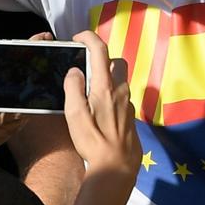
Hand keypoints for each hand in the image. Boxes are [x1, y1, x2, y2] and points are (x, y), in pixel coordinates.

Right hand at [64, 31, 139, 186]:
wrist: (116, 167)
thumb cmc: (93, 141)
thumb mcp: (74, 114)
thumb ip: (73, 88)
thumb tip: (75, 71)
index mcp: (105, 86)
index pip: (100, 49)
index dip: (88, 37)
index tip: (77, 38)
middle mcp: (120, 91)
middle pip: (117, 61)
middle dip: (102, 58)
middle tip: (86, 67)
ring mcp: (128, 104)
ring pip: (120, 80)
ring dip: (107, 78)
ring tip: (90, 92)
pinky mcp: (131, 117)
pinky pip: (122, 97)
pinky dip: (112, 96)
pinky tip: (100, 111)